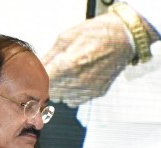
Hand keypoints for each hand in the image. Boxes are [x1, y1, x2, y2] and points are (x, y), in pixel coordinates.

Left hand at [42, 12, 156, 105]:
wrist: (123, 38)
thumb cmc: (96, 33)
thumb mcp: (66, 37)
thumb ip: (50, 55)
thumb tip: (38, 67)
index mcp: (69, 65)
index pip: (44, 81)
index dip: (40, 77)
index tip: (41, 72)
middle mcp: (79, 81)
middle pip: (53, 92)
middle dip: (50, 83)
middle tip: (53, 72)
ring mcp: (89, 89)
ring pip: (64, 99)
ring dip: (61, 89)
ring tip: (67, 74)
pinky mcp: (98, 93)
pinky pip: (76, 101)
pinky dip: (73, 93)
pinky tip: (77, 80)